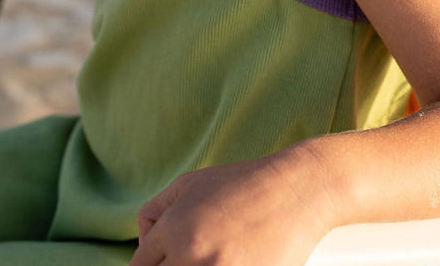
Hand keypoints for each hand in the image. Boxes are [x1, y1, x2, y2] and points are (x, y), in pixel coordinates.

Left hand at [130, 151, 335, 265]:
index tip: (166, 261)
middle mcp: (193, 253)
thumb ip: (157, 210)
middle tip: (191, 257)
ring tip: (212, 257)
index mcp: (175, 227)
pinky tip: (233, 262)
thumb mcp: (192, 182)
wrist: (297, 189)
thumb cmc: (244, 183)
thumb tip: (142, 242)